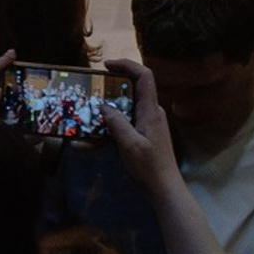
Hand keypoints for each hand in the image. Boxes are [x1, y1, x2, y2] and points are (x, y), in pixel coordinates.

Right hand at [99, 57, 182, 199]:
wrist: (164, 188)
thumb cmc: (149, 166)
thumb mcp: (129, 145)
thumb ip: (117, 123)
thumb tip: (104, 106)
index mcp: (151, 110)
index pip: (144, 76)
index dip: (127, 65)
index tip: (107, 65)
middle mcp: (152, 112)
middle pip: (134, 90)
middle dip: (112, 87)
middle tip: (92, 91)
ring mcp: (149, 124)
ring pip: (127, 108)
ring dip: (109, 110)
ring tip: (89, 117)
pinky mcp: (145, 135)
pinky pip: (127, 123)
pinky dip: (112, 127)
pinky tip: (93, 141)